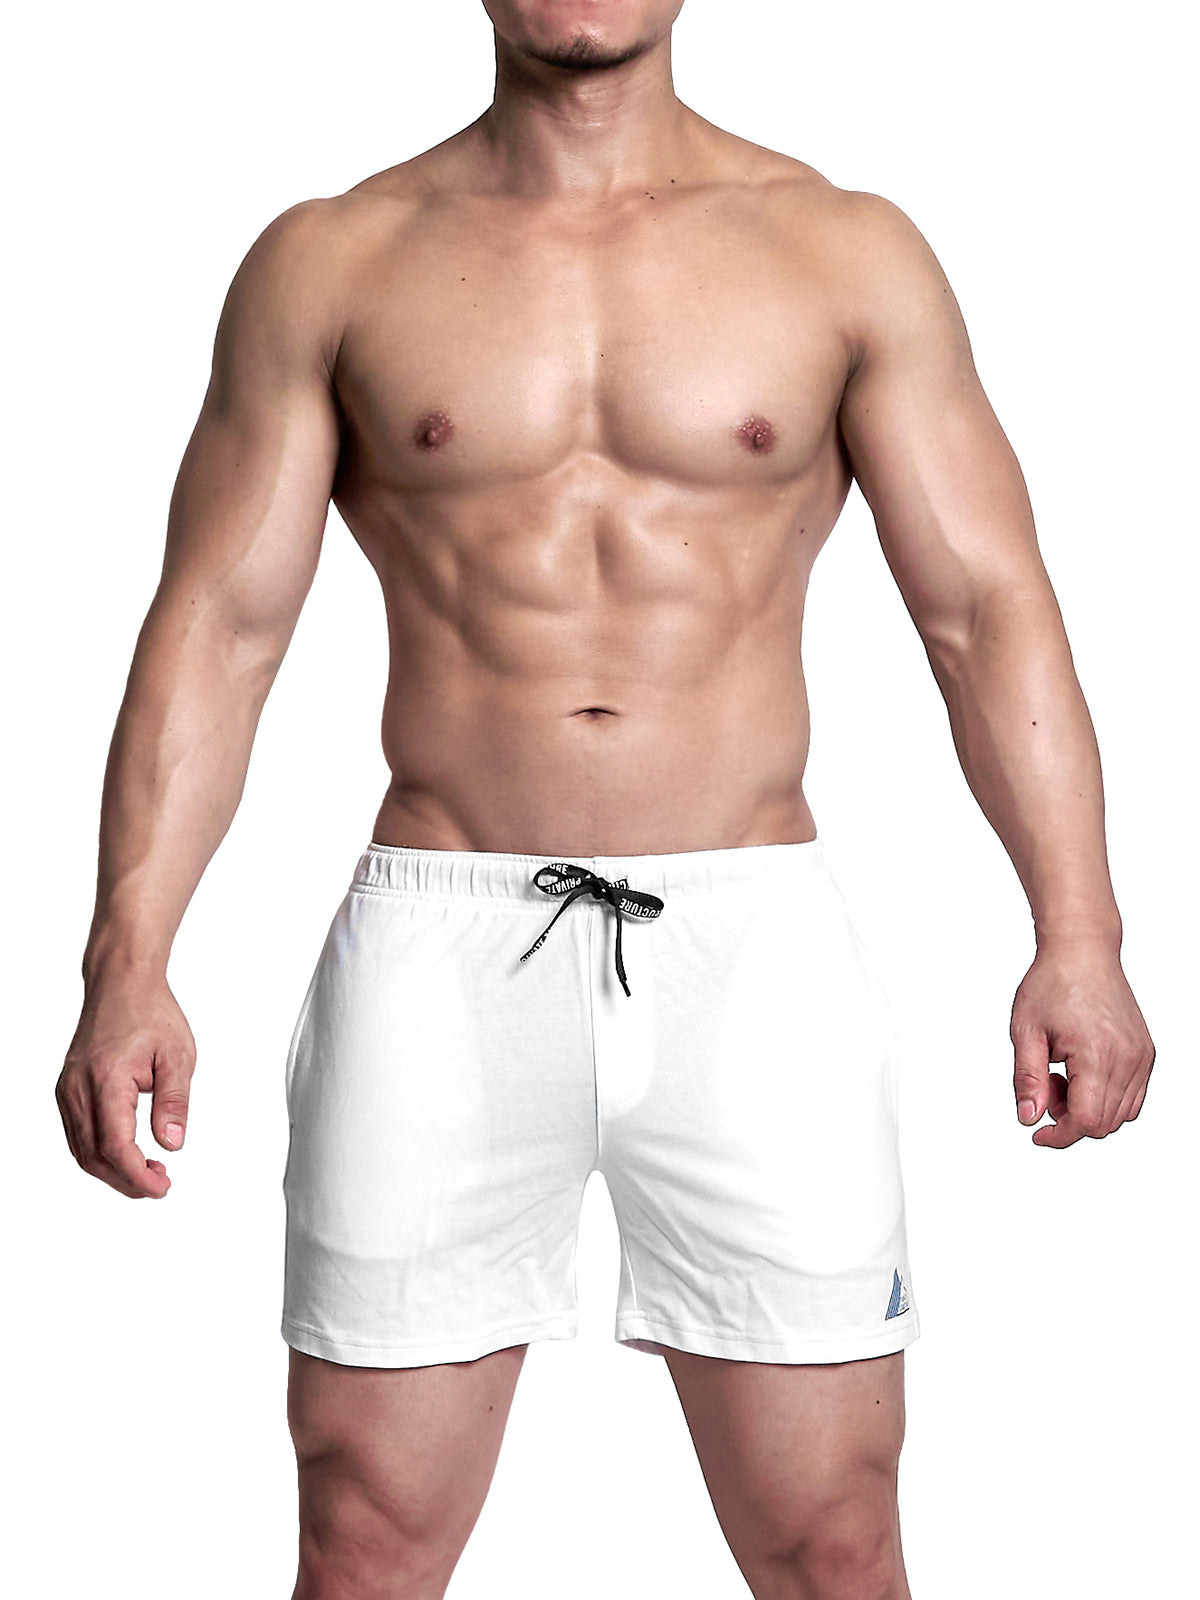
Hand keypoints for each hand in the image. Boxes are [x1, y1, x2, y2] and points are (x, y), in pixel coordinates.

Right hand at [56, 977, 195, 1196]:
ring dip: (112, 1170)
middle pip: (94, 1157)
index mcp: (107, 1080)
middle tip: (159, 1184)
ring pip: (81, 1150)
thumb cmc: (149, 1012)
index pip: (116, 1146)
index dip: (138, 1176)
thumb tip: (172, 1143)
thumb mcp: (178, 1056)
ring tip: (148, 1171)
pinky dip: (98, 1152)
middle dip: (126, 1180)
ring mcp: (68, 1089)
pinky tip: (125, 1153)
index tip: (161, 1188)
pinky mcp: (67, 1088)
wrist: (121, 983)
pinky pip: (77, 1133)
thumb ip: (174, 1102)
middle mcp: (79, 1088)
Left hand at [1010, 945, 1153, 1147]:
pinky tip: (1083, 1073)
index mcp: (1096, 1054)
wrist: (1082, 951)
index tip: (1039, 1133)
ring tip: (1063, 1074)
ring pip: (1121, 1114)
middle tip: (1046, 1086)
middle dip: (1069, 1118)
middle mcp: (1127, 1058)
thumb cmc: (1053, 982)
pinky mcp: (1146, 1052)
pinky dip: (1108, 1098)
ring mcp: (1141, 1056)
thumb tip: (1029, 1118)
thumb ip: (1028, 1079)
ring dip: (1089, 1109)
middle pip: (1104, 1123)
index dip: (1060, 1135)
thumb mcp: (1025, 1031)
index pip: (1086, 1121)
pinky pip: (1133, 1097)